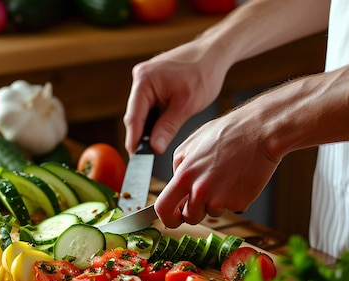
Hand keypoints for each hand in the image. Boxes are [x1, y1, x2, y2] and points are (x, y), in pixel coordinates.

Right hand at [123, 40, 229, 154]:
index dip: (134, 140)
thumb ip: (167, 127)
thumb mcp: (186, 105)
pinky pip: (147, 104)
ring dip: (146, 128)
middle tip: (145, 158)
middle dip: (140, 136)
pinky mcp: (152, 81)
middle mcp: (140, 77)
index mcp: (144, 80)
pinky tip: (159, 130)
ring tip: (152, 147)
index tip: (135, 158)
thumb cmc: (204, 74)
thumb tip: (154, 148)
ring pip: (141, 110)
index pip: (133, 116)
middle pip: (135, 114)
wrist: (214, 53)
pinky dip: (152, 118)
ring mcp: (145, 78)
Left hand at [154, 106, 280, 227]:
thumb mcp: (191, 143)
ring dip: (215, 202)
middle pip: (189, 217)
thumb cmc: (228, 133)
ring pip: (211, 213)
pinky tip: (238, 179)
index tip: (171, 218)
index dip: (166, 218)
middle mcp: (200, 191)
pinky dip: (233, 198)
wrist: (260, 132)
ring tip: (225, 177)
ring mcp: (221, 200)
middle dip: (194, 211)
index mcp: (184, 175)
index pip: (163, 208)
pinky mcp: (240, 203)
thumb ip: (179, 167)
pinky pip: (231, 208)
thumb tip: (176, 186)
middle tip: (205, 195)